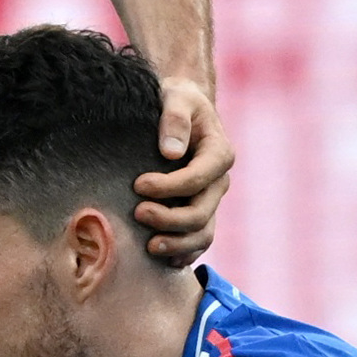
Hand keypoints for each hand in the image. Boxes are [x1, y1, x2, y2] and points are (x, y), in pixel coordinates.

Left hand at [132, 77, 233, 264]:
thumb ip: (174, 119)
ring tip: (149, 247)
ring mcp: (210, 201)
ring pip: (202, 234)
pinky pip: (197, 241)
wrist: (182, 111)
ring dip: (177, 245)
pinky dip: (183, 254)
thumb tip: (170, 153)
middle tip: (137, 213)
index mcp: (219, 154)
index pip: (197, 179)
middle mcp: (219, 182)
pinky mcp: (199, 212)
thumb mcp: (176, 98)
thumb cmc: (177, 101)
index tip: (138, 184)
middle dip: (169, 219)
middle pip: (200, 213)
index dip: (168, 187)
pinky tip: (161, 259)